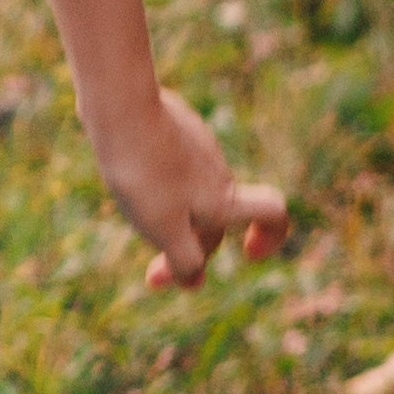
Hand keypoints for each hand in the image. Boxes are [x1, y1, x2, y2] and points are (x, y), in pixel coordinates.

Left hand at [91, 86, 289, 287]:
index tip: (248, 253)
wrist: (120, 112)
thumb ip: (184, 260)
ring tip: (136, 220)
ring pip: (192, 194)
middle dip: (191, 250)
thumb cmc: (144, 175)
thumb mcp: (165, 228)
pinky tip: (127, 181)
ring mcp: (196, 149)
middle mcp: (217, 174)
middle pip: (216, 220)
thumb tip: (194, 282)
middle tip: (153, 276)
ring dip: (171, 218)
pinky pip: (172, 167)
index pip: (274, 215)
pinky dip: (156, 185)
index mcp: (222, 200)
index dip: (271, 237)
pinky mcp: (172, 131)